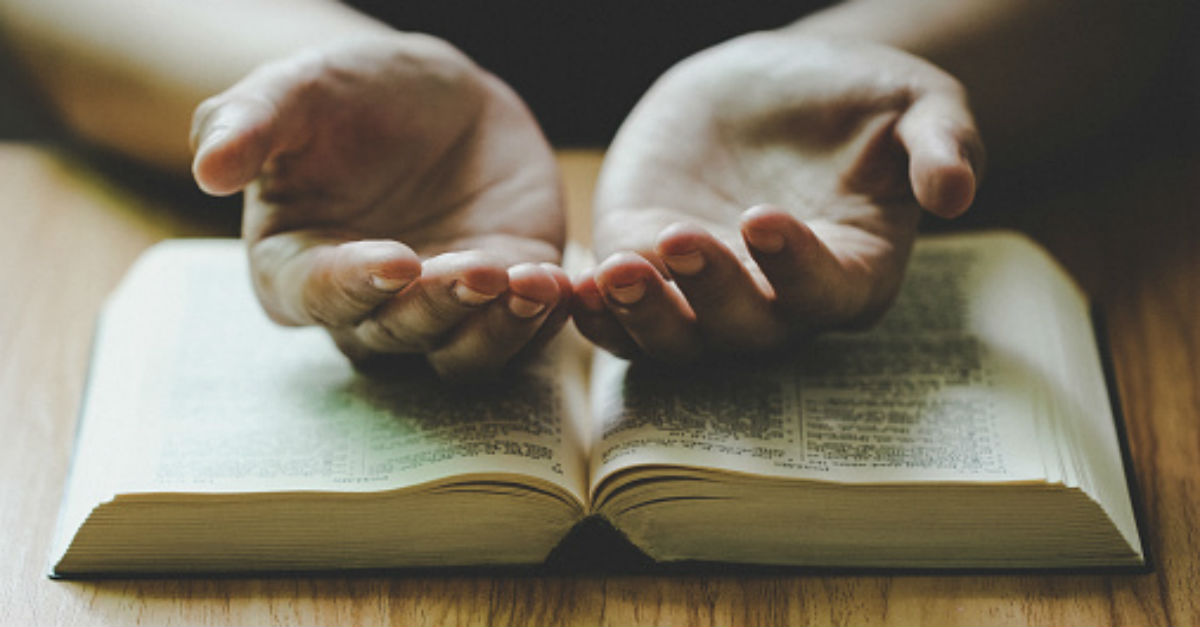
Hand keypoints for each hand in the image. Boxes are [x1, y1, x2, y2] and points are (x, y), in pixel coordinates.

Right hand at [190, 34, 568, 379]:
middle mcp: (366, 307)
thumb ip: (249, 124)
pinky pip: (522, 333)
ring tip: (532, 283)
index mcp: (297, 268)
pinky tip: (564, 286)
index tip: (394, 258)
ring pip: (461, 353)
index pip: (315, 295)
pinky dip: (544, 319)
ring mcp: (438, 311)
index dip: (353, 284)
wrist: (437, 97)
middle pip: (394, 335)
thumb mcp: (297, 90)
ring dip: (498, 328)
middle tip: (474, 269)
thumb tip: (208, 168)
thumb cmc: (351, 95)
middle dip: (436, 309)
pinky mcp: (501, 301)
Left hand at [573, 33, 983, 360]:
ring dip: (643, 317)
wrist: (774, 81)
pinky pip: (620, 316)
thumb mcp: (916, 101)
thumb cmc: (857, 97)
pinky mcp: (647, 265)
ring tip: (613, 272)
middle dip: (712, 296)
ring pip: (675, 339)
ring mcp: (706, 293)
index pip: (828, 295)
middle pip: (746, 332)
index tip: (765, 218)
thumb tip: (957, 192)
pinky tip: (570, 286)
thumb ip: (942, 142)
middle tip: (681, 240)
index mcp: (851, 272)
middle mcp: (778, 301)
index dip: (797, 269)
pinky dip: (596, 312)